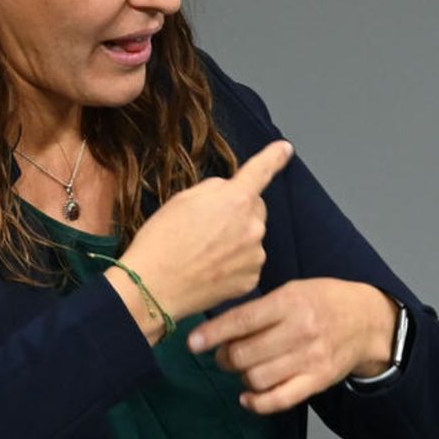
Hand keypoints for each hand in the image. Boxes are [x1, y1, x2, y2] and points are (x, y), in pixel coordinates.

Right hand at [115, 140, 294, 329]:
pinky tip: (212, 268)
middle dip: (238, 212)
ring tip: (204, 252)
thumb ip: (214, 189)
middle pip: (255, 209)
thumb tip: (228, 192)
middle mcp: (253, 226)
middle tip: (207, 226)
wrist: (153, 288)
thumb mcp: (182, 199)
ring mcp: (255, 255)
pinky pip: (248, 262)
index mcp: (235, 199)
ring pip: (251, 237)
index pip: (261, 171)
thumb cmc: (161, 241)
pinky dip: (235, 263)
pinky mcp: (251, 279)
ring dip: (236, 239)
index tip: (285, 149)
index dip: (274, 157)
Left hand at [186, 278, 398, 413]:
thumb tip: (218, 327)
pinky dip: (257, 403)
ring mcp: (309, 359)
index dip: (212, 334)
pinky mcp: (317, 381)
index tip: (192, 343)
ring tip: (241, 368)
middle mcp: (299, 331)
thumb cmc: (321, 300)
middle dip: (223, 358)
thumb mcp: (292, 290)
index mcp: (290, 302)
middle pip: (244, 355)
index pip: (242, 320)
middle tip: (222, 354)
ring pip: (257, 378)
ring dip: (240, 377)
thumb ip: (259, 307)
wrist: (366, 320)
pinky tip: (247, 397)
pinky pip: (279, 400)